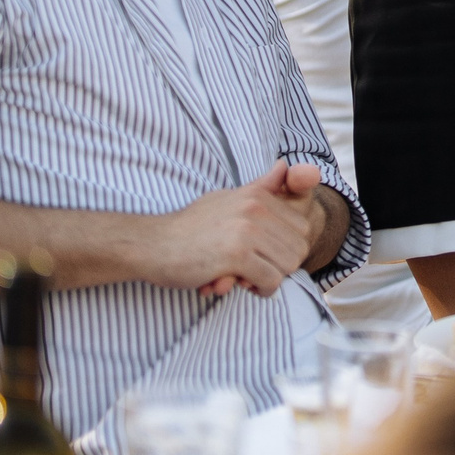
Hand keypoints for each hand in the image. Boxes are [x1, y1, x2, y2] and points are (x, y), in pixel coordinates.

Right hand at [151, 163, 327, 298]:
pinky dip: (262, 289)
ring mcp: (246, 231)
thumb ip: (259, 187)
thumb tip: (283, 165)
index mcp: (257, 196)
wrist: (152, 244)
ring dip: (271, 279)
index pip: (302, 227)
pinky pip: (270, 280)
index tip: (268, 255)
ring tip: (249, 279)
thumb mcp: (226, 199)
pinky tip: (243, 286)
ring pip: (287, 265)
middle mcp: (255, 209)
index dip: (288, 247)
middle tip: (259, 271)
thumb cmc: (189, 227)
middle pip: (299, 248)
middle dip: (282, 265)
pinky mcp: (235, 255)